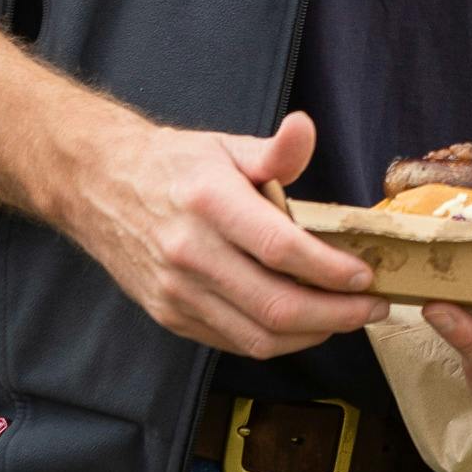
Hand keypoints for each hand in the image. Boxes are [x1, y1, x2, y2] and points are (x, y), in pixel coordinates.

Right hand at [55, 108, 385, 358]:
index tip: (366, 276)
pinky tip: (305, 325)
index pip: (280, 249)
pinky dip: (277, 341)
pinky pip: (233, 342)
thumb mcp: (226, 146)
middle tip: (372, 307)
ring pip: (257, 336)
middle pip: (275, 305)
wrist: (99, 186)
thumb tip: (306, 128)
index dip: (329, 269)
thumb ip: (275, 150)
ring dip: (313, 334)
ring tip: (347, 318)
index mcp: (208, 202)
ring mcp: (177, 291)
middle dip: (336, 315)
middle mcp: (189, 253)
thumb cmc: (174, 165)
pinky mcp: (170, 315)